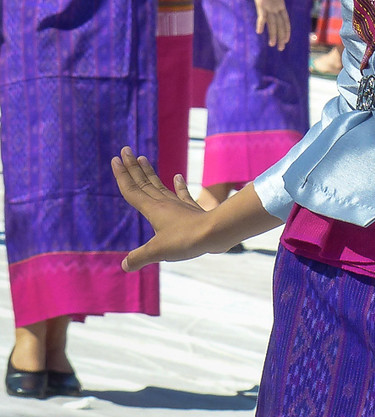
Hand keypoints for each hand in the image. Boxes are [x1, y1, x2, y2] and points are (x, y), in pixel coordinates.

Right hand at [111, 147, 211, 271]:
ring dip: (149, 173)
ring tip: (142, 158)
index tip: (115, 159)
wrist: (217, 232)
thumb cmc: (186, 240)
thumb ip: (139, 257)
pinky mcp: (192, 209)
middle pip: (143, 183)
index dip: (122, 175)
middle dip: (132, 167)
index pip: (132, 190)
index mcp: (152, 209)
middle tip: (125, 150)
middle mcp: (164, 203)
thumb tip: (125, 266)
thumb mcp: (158, 251)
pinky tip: (177, 176)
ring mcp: (178, 205)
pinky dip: (179, 185)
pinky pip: (183, 194)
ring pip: (159, 185)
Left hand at [237, 0, 310, 49]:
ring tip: (273, 45)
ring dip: (272, 34)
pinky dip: (261, 23)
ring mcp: (266, 7)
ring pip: (271, 23)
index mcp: (279, 5)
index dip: (286, 30)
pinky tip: (260, 31)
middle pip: (278, 25)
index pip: (284, 20)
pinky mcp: (260, 3)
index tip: (287, 40)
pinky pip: (261, 15)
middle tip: (280, 48)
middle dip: (279, 37)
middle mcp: (273, 8)